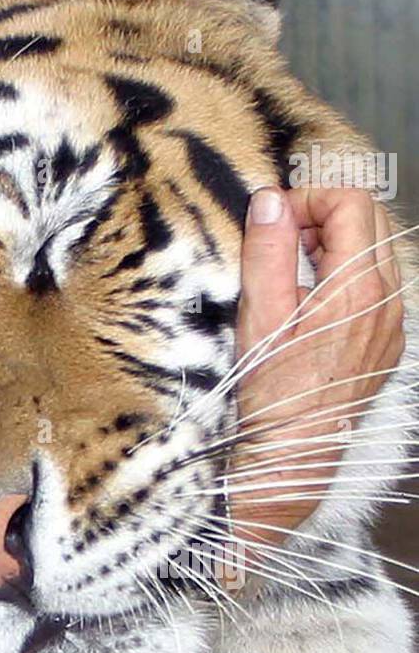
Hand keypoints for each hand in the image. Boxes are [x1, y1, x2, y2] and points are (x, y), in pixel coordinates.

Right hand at [226, 186, 404, 583]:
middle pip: (372, 221)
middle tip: (280, 236)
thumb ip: (269, 251)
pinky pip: (376, 286)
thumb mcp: (260, 315)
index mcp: (358, 289)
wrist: (293, 455)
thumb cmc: (272, 393)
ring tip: (290, 266)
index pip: (352, 203)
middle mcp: (388, 303)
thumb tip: (271, 201)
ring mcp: (392, 325)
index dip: (309, 198)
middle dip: (324, 214)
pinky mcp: (386, 343)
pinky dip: (345, 274)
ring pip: (377, 251)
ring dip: (335, 243)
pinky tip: (309, 299)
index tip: (273, 218)